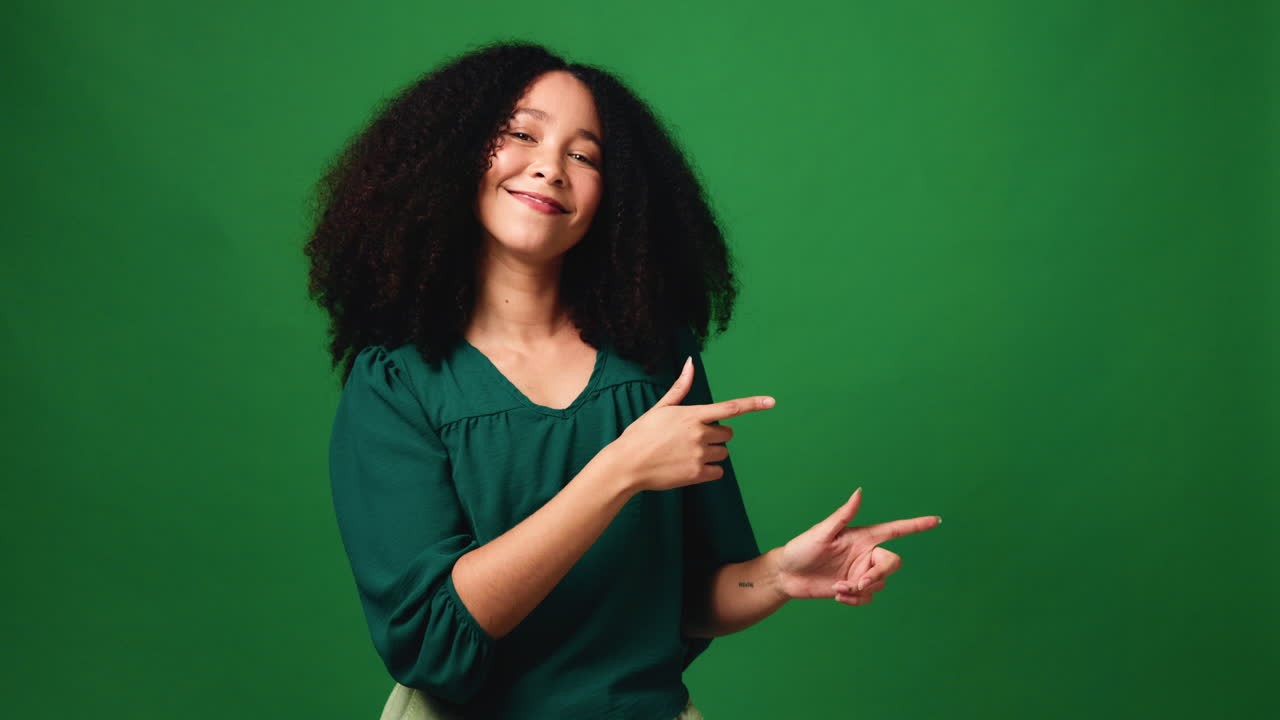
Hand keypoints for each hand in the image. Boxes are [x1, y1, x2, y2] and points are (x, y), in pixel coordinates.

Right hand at [606, 356, 774, 492]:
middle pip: (727, 433)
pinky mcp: (697, 474)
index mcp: (692, 415)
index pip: (730, 408)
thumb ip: (681, 387)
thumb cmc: (641, 434)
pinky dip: (708, 470)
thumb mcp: (660, 408)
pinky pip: (718, 472)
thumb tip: (690, 363)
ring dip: (712, 453)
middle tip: (692, 439)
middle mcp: (699, 433)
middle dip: (716, 435)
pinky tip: (689, 467)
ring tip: (687, 453)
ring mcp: (699, 455)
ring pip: (724, 453)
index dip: (753, 404)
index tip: (772, 402)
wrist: (626, 465)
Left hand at [776, 488, 939, 605]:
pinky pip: (868, 597)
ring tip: (838, 587)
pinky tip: (837, 594)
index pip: (895, 530)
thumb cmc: (802, 548)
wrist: (787, 575)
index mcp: (863, 537)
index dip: (916, 525)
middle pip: (893, 563)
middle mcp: (866, 554)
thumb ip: (843, 515)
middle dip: (878, 574)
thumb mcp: (822, 532)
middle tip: (858, 582)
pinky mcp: (854, 588)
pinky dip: (854, 600)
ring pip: (880, 584)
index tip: (936, 520)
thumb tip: (859, 492)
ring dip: (860, 589)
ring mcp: (861, 572)